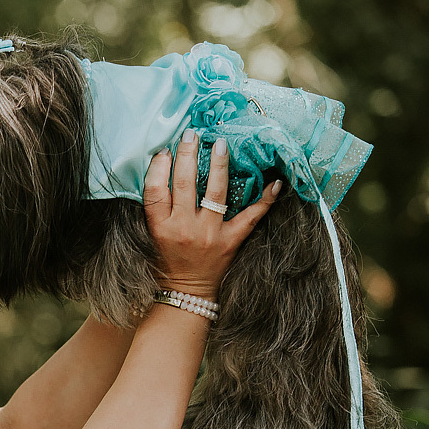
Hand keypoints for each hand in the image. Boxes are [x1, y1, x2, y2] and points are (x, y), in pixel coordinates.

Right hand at [142, 129, 281, 299]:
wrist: (185, 294)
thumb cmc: (166, 261)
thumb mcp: (153, 234)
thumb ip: (158, 207)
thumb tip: (165, 169)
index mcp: (160, 227)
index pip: (155, 190)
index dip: (158, 167)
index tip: (163, 150)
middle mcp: (183, 228)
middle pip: (185, 183)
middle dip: (188, 154)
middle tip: (192, 134)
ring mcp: (209, 234)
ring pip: (216, 192)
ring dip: (220, 164)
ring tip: (221, 144)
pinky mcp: (230, 242)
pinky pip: (250, 217)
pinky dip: (265, 200)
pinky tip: (275, 182)